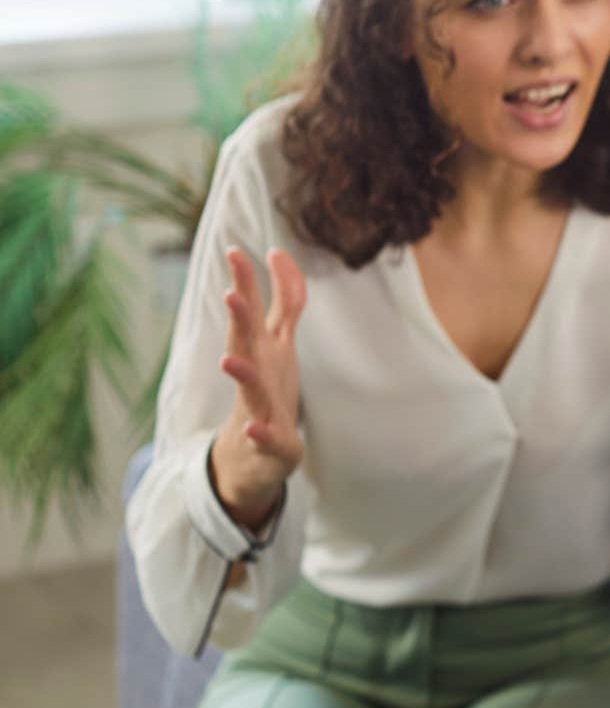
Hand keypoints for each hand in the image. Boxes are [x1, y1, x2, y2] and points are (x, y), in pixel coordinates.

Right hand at [209, 247, 306, 532]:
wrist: (256, 457)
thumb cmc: (268, 392)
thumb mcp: (279, 344)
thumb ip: (284, 303)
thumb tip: (279, 256)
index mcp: (264, 350)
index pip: (264, 309)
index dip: (259, 282)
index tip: (245, 250)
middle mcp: (256, 373)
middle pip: (248, 342)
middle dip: (241, 319)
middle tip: (230, 293)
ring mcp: (259, 406)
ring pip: (249, 387)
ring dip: (240, 373)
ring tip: (227, 361)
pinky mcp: (268, 441)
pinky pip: (263, 437)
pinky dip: (258, 433)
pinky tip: (252, 430)